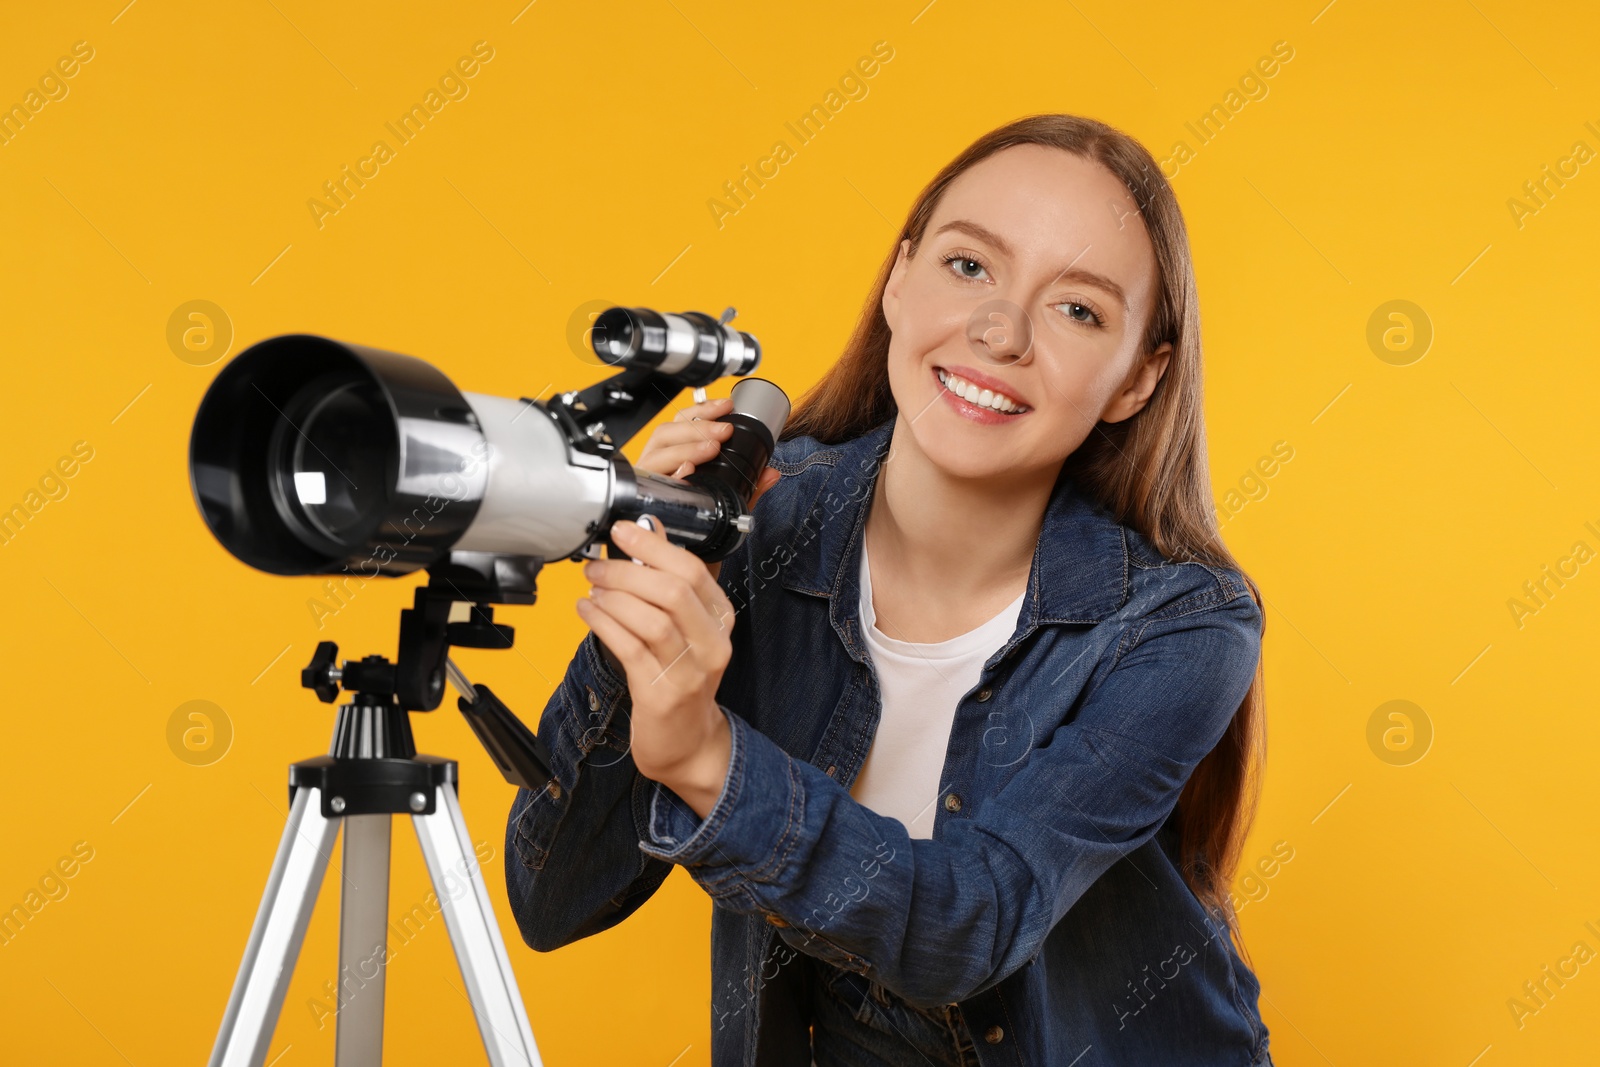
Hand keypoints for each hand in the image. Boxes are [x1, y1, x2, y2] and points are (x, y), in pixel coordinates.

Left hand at [575, 514, 737, 816]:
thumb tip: (647, 529)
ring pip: (651, 620)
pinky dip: (603, 624)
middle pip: (672, 592)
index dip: (653, 546)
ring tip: (591, 590)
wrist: (687, 742)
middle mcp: (712, 644)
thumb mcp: (683, 627)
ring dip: (613, 598)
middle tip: (596, 567)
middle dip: (628, 572)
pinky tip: (588, 612)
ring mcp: (690, 672)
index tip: (622, 532)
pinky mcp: (661, 695)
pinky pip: (629, 650)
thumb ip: (667, 579)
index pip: (692, 570)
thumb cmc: (681, 678)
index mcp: (720, 619)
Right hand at [635, 395, 781, 582]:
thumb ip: (748, 492)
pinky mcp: (637, 502)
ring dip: (686, 446)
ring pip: (656, 452)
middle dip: (696, 427)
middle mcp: (655, 473)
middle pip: (666, 434)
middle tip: (724, 432)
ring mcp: (645, 486)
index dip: (702, 412)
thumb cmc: (697, 547)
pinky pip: (647, 481)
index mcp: (674, 467)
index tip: (726, 406)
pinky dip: (668, 471)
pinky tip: (686, 472)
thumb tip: (772, 473)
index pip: (681, 427)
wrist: (681, 581)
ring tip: (712, 448)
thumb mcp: (727, 514)